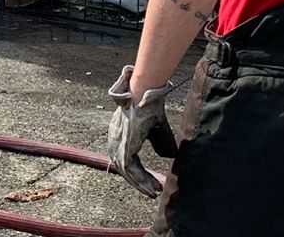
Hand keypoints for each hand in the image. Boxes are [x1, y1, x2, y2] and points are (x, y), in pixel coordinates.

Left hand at [107, 64, 177, 198]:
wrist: (145, 93)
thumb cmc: (151, 105)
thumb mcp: (158, 127)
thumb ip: (161, 141)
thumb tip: (168, 156)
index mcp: (120, 132)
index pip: (126, 158)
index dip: (138, 171)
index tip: (151, 182)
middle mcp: (115, 138)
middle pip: (123, 166)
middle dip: (138, 181)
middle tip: (152, 191)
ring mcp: (118, 141)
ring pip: (125, 170)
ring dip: (140, 183)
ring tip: (153, 192)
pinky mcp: (123, 143)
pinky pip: (129, 168)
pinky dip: (140, 179)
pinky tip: (150, 186)